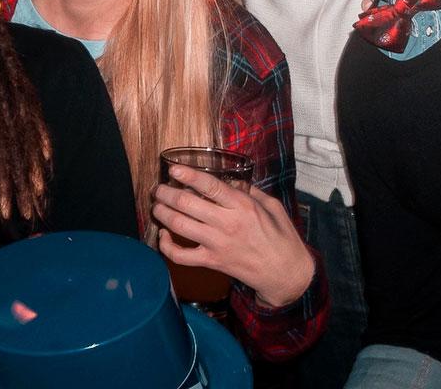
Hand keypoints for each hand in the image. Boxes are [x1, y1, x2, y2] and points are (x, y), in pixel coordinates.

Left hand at [151, 166, 315, 307]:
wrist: (283, 272)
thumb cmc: (281, 237)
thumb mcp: (272, 206)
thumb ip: (251, 191)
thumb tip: (231, 182)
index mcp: (243, 206)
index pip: (210, 186)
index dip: (189, 176)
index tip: (174, 169)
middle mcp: (227, 223)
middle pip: (187, 204)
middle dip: (168, 194)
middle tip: (159, 188)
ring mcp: (216, 244)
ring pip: (180, 226)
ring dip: (163, 214)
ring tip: (157, 205)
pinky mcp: (211, 262)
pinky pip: (181, 256)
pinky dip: (166, 247)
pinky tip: (163, 236)